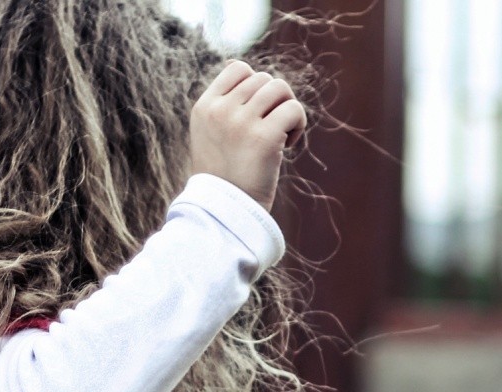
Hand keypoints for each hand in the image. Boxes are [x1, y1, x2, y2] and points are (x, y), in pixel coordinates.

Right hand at [190, 61, 307, 210]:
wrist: (227, 216)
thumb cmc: (226, 178)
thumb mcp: (213, 135)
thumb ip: (225, 103)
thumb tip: (238, 66)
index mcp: (203, 107)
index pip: (238, 69)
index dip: (256, 88)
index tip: (256, 116)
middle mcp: (219, 111)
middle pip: (264, 79)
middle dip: (274, 103)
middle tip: (270, 133)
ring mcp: (240, 122)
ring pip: (280, 88)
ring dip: (287, 110)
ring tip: (280, 137)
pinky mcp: (263, 137)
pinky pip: (294, 109)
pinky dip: (298, 125)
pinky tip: (287, 147)